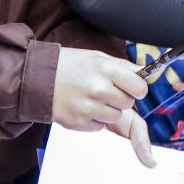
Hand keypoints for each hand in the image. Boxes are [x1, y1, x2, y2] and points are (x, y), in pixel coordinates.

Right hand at [52, 48, 154, 166]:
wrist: (37, 78)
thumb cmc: (71, 65)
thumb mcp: (98, 57)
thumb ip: (123, 67)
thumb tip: (146, 74)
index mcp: (106, 69)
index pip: (140, 87)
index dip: (137, 88)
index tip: (132, 87)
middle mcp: (98, 89)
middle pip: (128, 103)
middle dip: (120, 99)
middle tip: (104, 90)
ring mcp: (88, 107)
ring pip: (115, 117)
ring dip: (107, 110)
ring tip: (89, 97)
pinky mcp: (78, 122)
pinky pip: (99, 127)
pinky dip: (93, 119)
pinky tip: (80, 106)